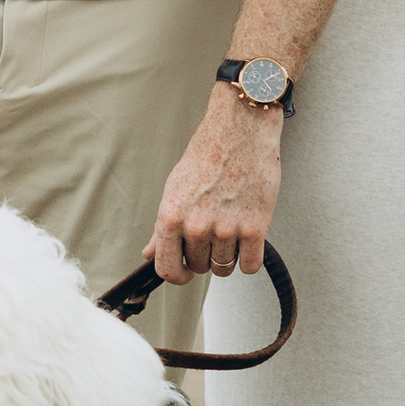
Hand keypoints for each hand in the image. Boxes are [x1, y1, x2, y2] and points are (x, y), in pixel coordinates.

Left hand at [146, 84, 282, 280]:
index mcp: (171, 217)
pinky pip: (251, 265)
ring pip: (224, 268)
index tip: (184, 272)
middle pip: (199, 267)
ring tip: (231, 229)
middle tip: (213, 231)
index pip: (167, 269)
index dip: (177, 275)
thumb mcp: (174, 188)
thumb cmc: (208, 154)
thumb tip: (149, 253)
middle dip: (205, 255)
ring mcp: (226, 229)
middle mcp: (196, 227)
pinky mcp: (255, 228)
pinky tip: (248, 240)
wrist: (241, 130)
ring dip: (228, 256)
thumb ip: (161, 227)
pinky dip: (250, 258)